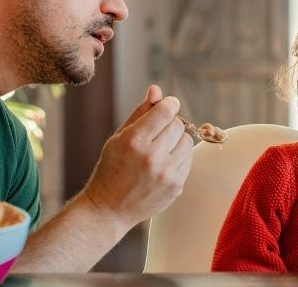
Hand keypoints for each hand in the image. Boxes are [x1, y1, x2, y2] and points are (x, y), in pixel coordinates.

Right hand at [81, 85, 194, 228]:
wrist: (109, 209)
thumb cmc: (111, 168)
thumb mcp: (118, 138)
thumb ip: (140, 113)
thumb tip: (156, 90)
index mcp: (134, 141)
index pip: (166, 111)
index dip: (169, 104)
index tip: (167, 105)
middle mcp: (152, 157)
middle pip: (178, 125)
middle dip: (170, 124)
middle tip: (157, 132)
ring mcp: (166, 174)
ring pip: (187, 141)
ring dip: (176, 141)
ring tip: (160, 149)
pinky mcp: (176, 187)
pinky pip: (188, 160)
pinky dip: (179, 157)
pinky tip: (162, 164)